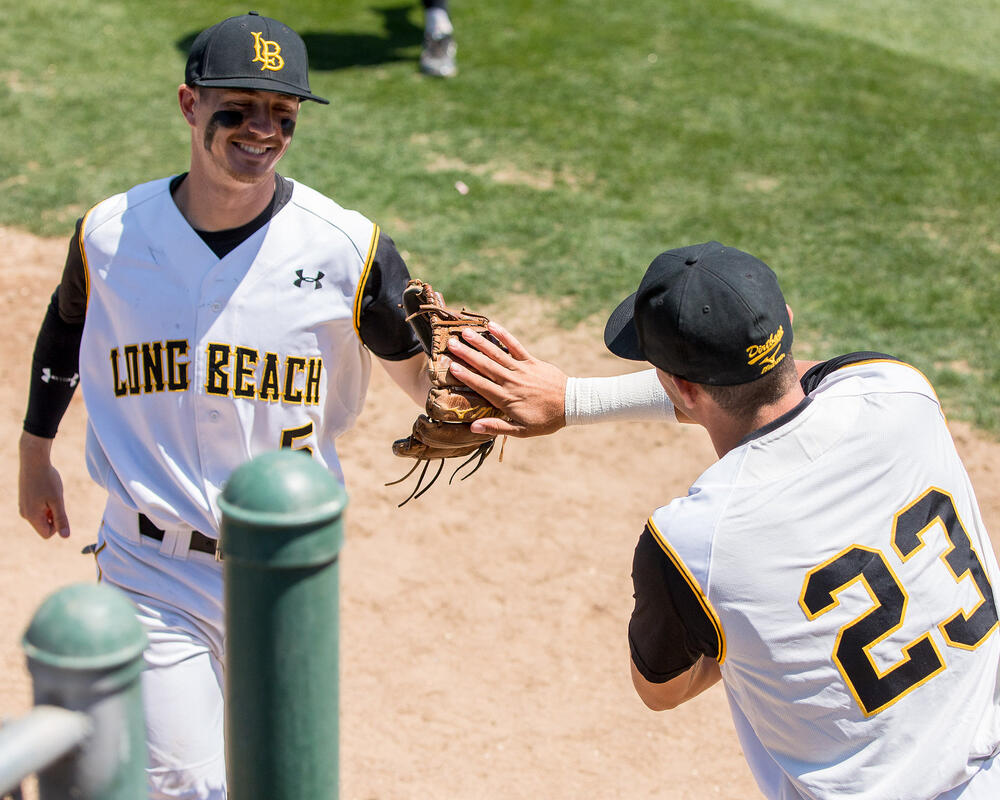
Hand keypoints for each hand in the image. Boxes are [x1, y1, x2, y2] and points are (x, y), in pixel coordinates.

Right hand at [18, 431, 70, 538]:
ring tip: (50, 493)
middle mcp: (25, 514)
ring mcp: (23, 507)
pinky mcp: (24, 500)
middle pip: (45, 526)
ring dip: (50, 508)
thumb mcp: (58, 500)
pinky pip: (38, 509)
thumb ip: (61, 519)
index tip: (59, 509)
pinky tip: (45, 490)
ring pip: (42, 516)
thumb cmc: (47, 480)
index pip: (47, 534)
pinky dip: (45, 503)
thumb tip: (65, 536)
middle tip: (55, 499)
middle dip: (54, 516)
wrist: (33, 461)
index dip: (58, 525)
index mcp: (32, 516)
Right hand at [446, 321, 567, 437]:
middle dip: (467, 354)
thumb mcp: (522, 431)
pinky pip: (516, 346)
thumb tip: (473, 427)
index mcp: (507, 399)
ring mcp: (522, 369)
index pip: (482, 385)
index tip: (452, 366)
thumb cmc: (545, 420)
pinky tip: (492, 325)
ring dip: (481, 342)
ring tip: (465, 332)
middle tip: (451, 343)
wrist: (571, 405)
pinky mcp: (532, 361)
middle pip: (486, 366)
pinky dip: (504, 335)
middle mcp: (512, 382)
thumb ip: (497, 427)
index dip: (466, 375)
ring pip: (498, 354)